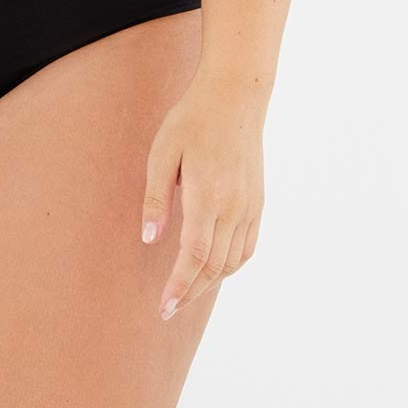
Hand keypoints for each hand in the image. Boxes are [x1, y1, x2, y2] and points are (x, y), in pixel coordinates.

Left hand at [140, 72, 264, 319]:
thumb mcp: (162, 152)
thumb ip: (156, 198)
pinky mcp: (257, 202)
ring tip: (186, 293)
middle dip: (190, 293)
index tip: (164, 308)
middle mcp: (233, 207)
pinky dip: (231, 266)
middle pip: (213, 267)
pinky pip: (247, 246)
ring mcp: (249, 206)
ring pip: (232, 261)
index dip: (179, 287)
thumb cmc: (192, 121)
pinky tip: (215, 269)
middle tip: (168, 310)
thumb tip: (150, 240)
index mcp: (207, 196)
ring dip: (210, 283)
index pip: (194, 257)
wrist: (235, 97)